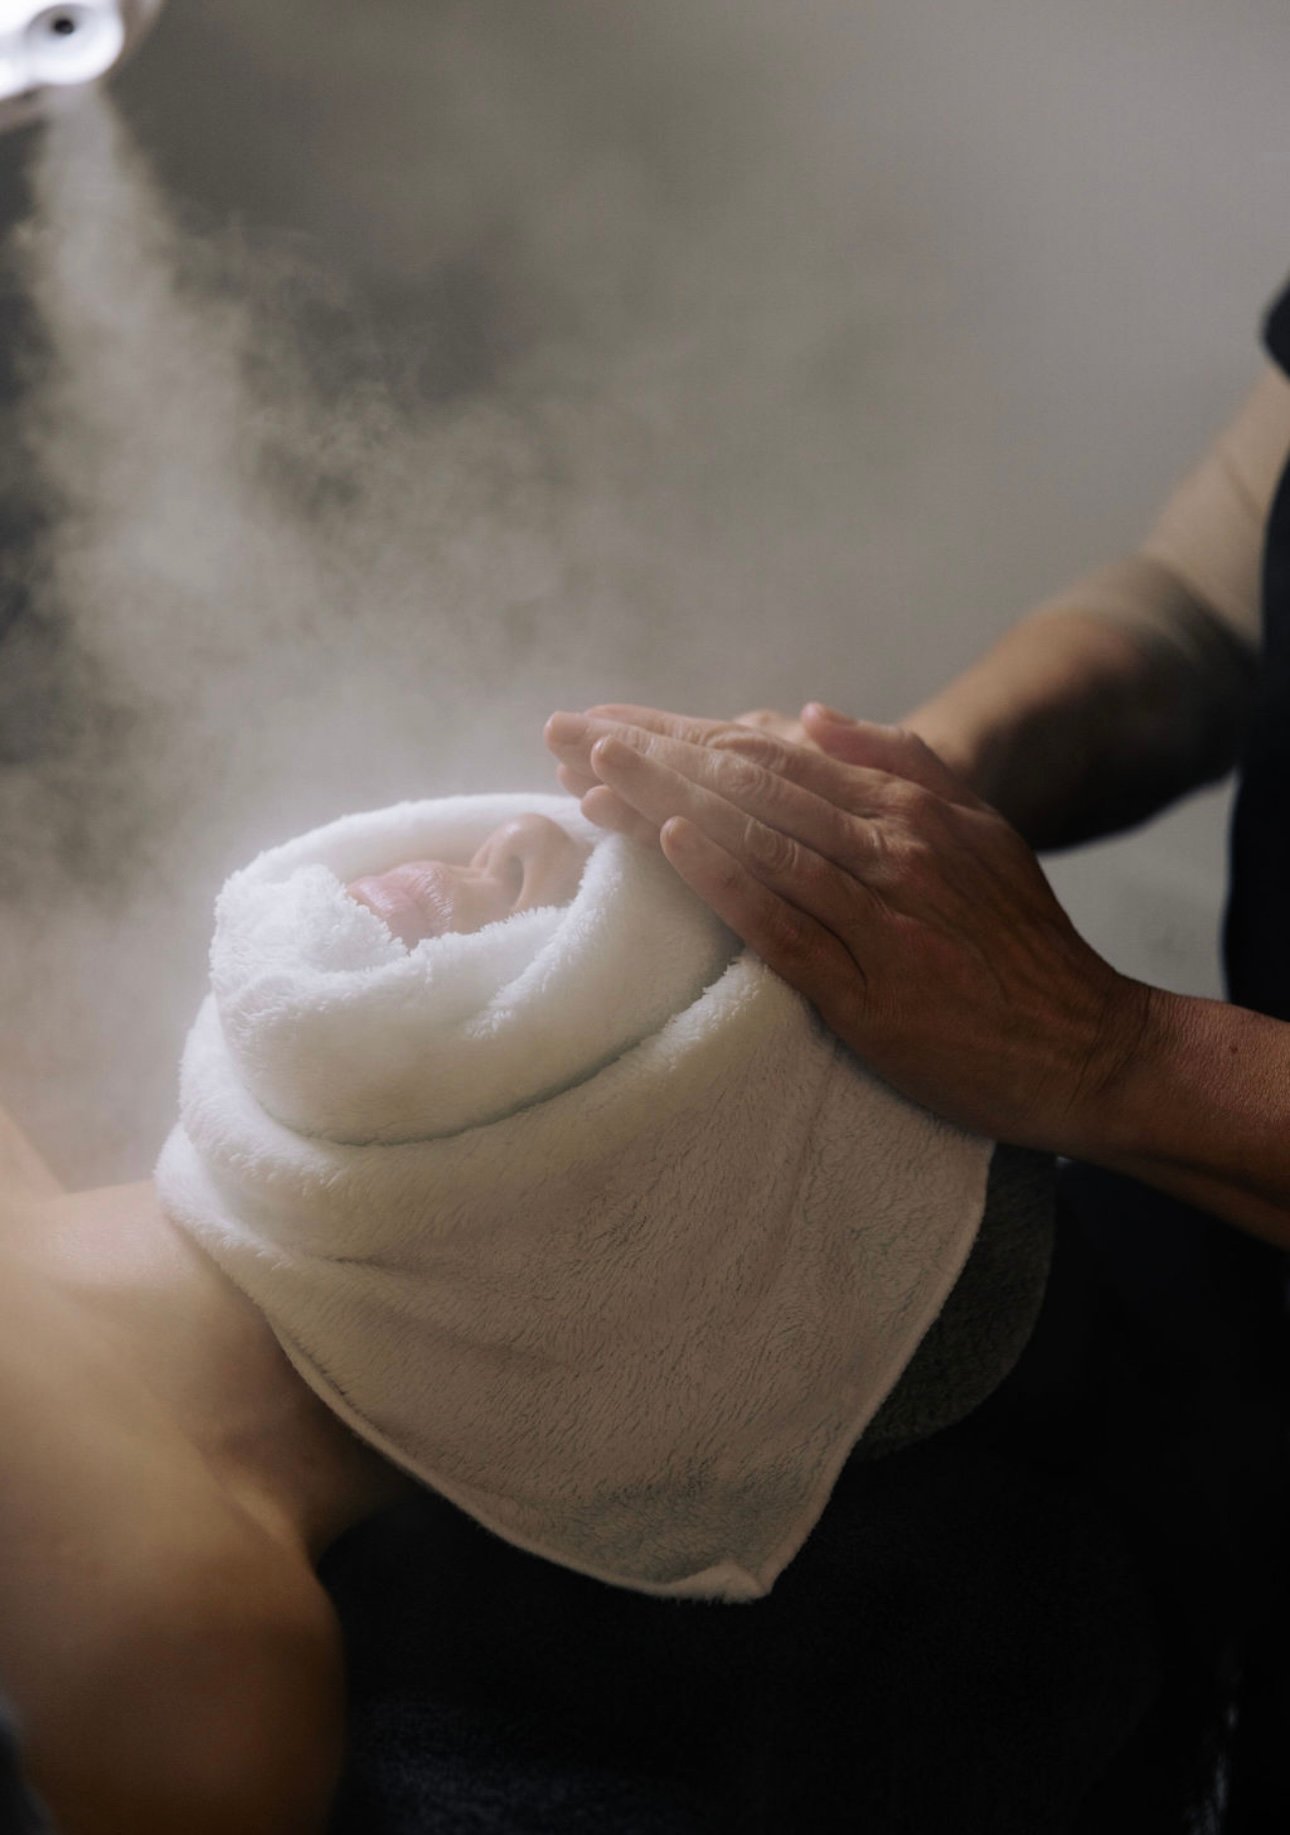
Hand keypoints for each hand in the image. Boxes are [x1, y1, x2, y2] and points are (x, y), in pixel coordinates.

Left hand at [544, 702, 1151, 1154]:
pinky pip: (785, 924)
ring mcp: (881, 917)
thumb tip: (808, 713)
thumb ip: (901, 764)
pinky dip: (727, 880)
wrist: (1086, 1046)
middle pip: (754, 787)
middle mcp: (892, 849)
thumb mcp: (979, 832)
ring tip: (597, 772)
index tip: (618, 725)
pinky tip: (670, 846)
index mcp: (910, 809)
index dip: (689, 738)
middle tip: (575, 734)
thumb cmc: (1021, 946)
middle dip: (657, 757)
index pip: (776, 756)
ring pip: (760, 841)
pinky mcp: (870, 990)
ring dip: (671, 802)